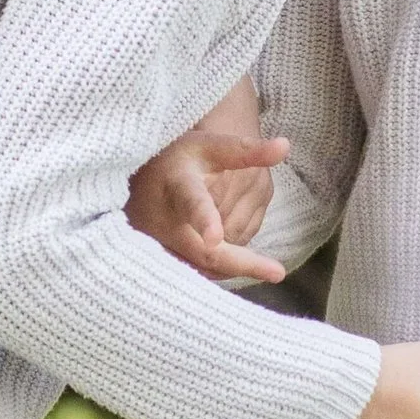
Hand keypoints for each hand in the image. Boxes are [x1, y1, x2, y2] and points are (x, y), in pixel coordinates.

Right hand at [126, 95, 290, 285]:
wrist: (134, 177)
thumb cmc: (179, 159)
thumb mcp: (210, 147)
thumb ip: (246, 151)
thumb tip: (285, 146)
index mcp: (178, 184)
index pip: (192, 203)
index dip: (203, 219)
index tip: (215, 237)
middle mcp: (161, 219)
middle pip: (203, 251)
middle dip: (241, 263)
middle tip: (277, 272)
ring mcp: (152, 244)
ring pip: (198, 267)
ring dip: (230, 268)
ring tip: (263, 267)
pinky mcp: (152, 259)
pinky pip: (189, 272)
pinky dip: (214, 270)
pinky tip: (234, 266)